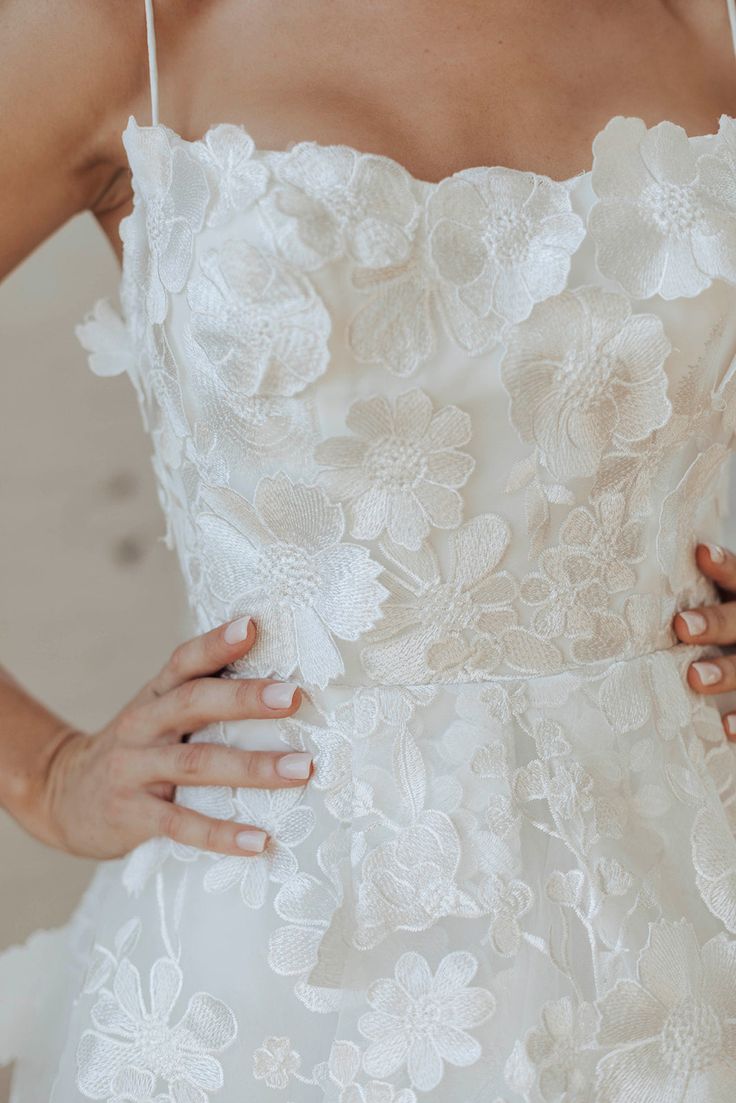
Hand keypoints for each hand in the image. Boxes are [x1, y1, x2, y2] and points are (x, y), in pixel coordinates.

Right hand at [18, 616, 309, 858]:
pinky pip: (181, 824)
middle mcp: (142, 725)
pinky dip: (222, 834)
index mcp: (155, 695)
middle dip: (245, 699)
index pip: (185, 661)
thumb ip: (203, 697)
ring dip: (254, 767)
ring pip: (197, 764)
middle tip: (293, 697)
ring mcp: (134, 769)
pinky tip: (259, 841)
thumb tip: (279, 682)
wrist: (62, 796)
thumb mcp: (157, 714)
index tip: (253, 626)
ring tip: (302, 768)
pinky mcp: (132, 815)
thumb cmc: (136, 750)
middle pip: (194, 703)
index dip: (217, 643)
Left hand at [673, 542, 735, 740]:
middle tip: (682, 626)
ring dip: (726, 671)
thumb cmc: (701, 631)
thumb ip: (670, 600)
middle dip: (716, 621)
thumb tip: (604, 582)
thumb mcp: (697, 607)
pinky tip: (726, 728)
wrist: (732, 656)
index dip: (724, 565)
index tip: (701, 553)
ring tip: (695, 678)